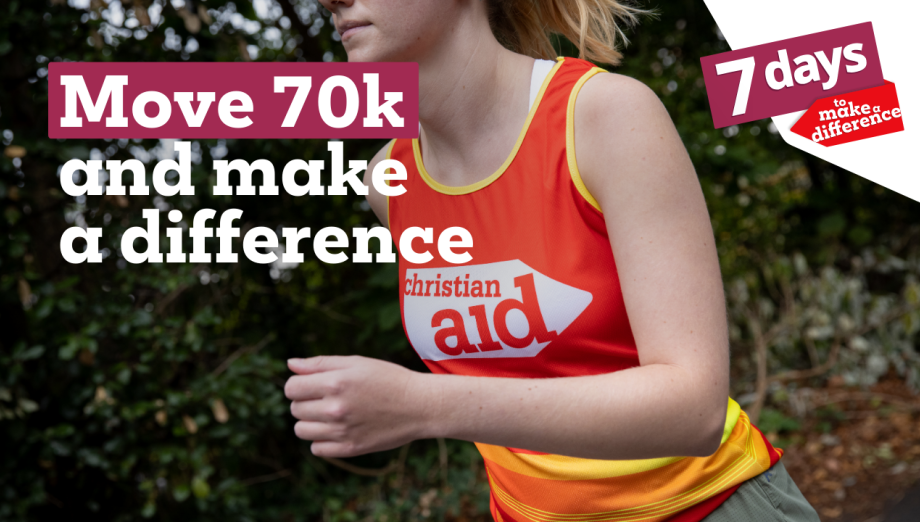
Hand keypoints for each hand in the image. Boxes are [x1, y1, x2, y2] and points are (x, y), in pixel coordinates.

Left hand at [284, 355, 430, 457]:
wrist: (419, 405)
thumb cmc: (388, 379)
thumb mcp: (356, 363)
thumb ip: (320, 364)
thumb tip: (290, 365)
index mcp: (335, 383)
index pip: (291, 387)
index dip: (298, 384)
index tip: (311, 385)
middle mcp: (335, 408)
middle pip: (295, 409)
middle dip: (305, 402)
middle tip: (327, 398)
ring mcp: (342, 431)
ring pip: (301, 430)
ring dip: (310, 422)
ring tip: (330, 414)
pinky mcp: (350, 449)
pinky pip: (316, 449)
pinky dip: (321, 440)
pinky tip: (337, 429)